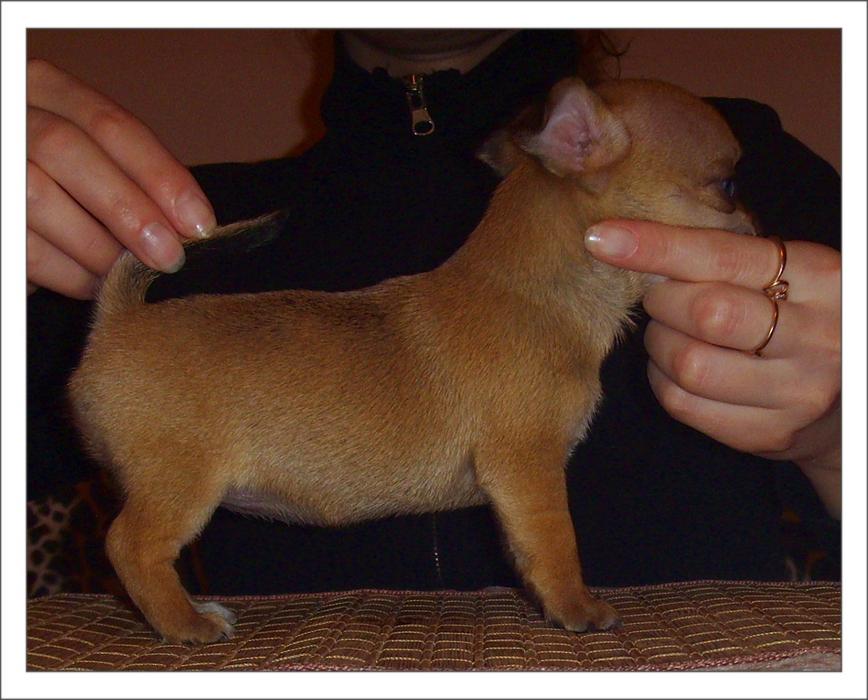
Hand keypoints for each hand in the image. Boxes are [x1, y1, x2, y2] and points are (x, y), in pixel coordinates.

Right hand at [27, 59, 216, 298]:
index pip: (110, 123)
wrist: (17, 199)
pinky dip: (67, 272)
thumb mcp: (95, 158)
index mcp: (46, 88)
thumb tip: (189, 224)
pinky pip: (22, 244)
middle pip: (66, 149)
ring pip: (37, 196)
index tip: (199, 222)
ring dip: (97, 247)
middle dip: (128, 209)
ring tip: (132, 276)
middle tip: (169, 257)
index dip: (160, 174)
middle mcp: (11, 114)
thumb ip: (132, 176)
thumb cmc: (64, 182)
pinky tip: (97, 285)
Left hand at [585, 220, 840, 515]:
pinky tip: (674, 368)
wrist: (852, 400)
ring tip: (671, 334)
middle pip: (704, 312)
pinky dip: (661, 381)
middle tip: (662, 298)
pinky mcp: (768, 434)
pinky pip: (683, 404)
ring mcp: (796, 392)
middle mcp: (817, 336)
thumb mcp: (792, 276)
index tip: (600, 237)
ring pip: (688, 363)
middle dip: (662, 300)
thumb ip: (730, 259)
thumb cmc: (803, 320)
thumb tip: (639, 245)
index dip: (656, 245)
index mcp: (823, 279)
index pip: (724, 255)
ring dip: (658, 343)